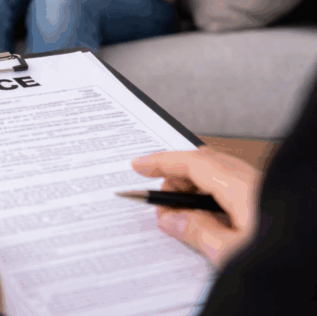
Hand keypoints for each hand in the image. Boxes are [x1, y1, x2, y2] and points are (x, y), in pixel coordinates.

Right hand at [131, 146, 261, 267]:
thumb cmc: (286, 262)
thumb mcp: (231, 254)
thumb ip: (197, 232)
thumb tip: (172, 218)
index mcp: (243, 186)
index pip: (193, 162)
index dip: (162, 162)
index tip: (138, 166)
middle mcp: (255, 182)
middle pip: (206, 165)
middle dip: (177, 178)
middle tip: (162, 204)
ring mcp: (267, 191)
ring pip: (221, 178)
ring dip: (195, 191)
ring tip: (183, 220)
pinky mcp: (273, 204)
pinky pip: (235, 190)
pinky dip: (213, 198)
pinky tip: (210, 223)